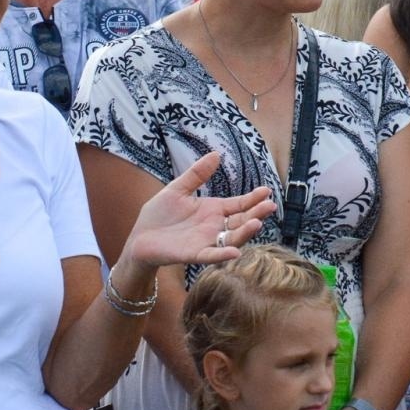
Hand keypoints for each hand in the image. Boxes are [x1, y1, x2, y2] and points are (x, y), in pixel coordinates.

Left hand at [121, 151, 276, 268]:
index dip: (252, 199)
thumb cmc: (159, 214)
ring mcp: (206, 242)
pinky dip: (222, 254)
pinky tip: (234, 252)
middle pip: (240, 221)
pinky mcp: (193, 255)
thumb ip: (196, 174)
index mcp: (213, 210)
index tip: (266, 191)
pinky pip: (211, 256)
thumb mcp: (178, 189)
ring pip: (231, 239)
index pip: (238, 205)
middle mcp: (214, 227)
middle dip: (256, 214)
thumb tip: (216, 154)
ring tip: (257, 223)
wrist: (140, 237)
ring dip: (245, 233)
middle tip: (270, 206)